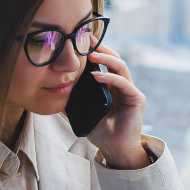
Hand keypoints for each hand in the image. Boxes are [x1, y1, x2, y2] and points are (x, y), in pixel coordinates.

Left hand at [82, 43, 147, 168]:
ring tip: (91, 55)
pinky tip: (96, 75)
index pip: (104, 62)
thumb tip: (53, 93)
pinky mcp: (136, 99)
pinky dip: (110, 77)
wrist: (115, 150)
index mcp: (111, 86)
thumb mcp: (83, 114)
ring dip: (105, 58)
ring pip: (120, 66)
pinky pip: (124, 83)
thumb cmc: (102, 133)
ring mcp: (130, 90)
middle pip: (114, 58)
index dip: (94, 50)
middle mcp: (122, 85)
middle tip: (86, 40)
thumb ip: (72, 103)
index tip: (80, 40)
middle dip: (100, 48)